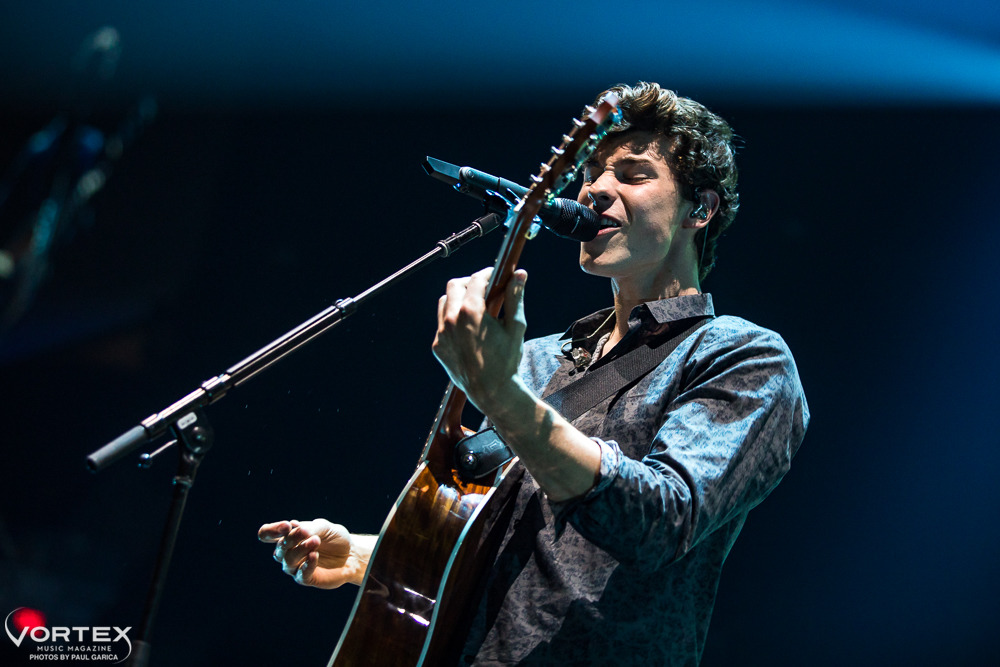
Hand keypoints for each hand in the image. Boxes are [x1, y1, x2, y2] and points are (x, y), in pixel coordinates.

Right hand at [257, 519, 369, 588]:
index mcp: (288, 537)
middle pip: (279, 547)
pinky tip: (315, 555)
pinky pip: (301, 574)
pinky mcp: (305, 578)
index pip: (266, 534)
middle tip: (307, 532)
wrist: (352, 553)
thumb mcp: (324, 527)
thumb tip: (295, 527)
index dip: (271, 530)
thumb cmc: (335, 538)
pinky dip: (307, 564)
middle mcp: (287, 552)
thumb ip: (310, 527)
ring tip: (315, 541)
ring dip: (301, 549)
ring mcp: (295, 566)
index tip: (287, 526)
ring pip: (288, 560)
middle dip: (292, 538)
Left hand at [432, 267, 527, 413]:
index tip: (495, 275)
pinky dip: (453, 319)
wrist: (491, 391)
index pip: (476, 280)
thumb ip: (515, 297)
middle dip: (469, 282)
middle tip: (484, 288)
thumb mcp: (515, 326)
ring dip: (457, 299)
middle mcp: (451, 319)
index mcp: (471, 311)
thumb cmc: (507, 359)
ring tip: (475, 307)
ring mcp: (442, 333)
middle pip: (455, 285)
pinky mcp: (438, 346)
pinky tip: (468, 328)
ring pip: (444, 302)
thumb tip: (520, 274)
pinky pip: (442, 324)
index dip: (487, 274)